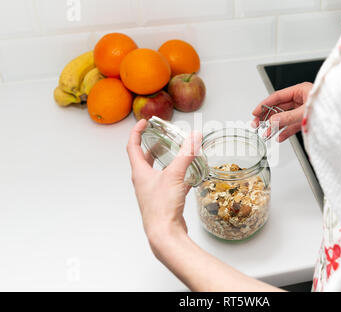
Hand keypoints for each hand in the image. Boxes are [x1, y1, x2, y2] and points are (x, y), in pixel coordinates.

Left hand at [126, 119, 201, 250]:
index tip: (143, 122)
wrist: (165, 233)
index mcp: (140, 172)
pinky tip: (189, 176)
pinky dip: (177, 176)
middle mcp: (143, 181)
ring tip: (175, 153)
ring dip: (164, 160)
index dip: (136, 132)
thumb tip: (194, 138)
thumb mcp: (175, 175)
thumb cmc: (161, 208)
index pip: (132, 146)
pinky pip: (168, 183)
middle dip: (152, 145)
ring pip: (156, 171)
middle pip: (144, 158)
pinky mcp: (162, 200)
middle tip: (160, 136)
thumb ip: (186, 155)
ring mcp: (152, 191)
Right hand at [252, 82, 312, 141]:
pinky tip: (279, 137)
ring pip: (284, 118)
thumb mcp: (306, 111)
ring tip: (266, 134)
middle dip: (267, 117)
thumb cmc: (328, 109)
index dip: (265, 104)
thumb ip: (289, 116)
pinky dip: (285, 132)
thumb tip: (274, 120)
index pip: (278, 96)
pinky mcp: (306, 120)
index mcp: (301, 91)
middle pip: (279, 108)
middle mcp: (301, 99)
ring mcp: (303, 110)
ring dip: (274, 127)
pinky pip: (293, 126)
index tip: (256, 112)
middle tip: (257, 124)